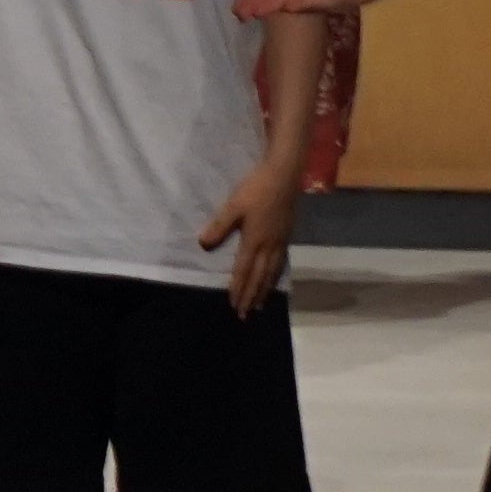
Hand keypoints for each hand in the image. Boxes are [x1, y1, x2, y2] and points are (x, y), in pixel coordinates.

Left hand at [196, 157, 302, 318]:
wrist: (284, 176)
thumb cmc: (256, 190)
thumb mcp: (233, 207)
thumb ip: (219, 227)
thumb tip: (203, 245)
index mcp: (254, 241)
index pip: (244, 271)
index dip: (239, 289)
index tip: (235, 305)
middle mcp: (269, 246)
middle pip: (259, 277)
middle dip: (252, 297)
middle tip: (246, 315)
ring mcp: (280, 242)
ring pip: (272, 273)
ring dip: (264, 290)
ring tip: (261, 305)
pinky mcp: (287, 235)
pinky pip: (280, 263)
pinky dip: (275, 276)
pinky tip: (274, 279)